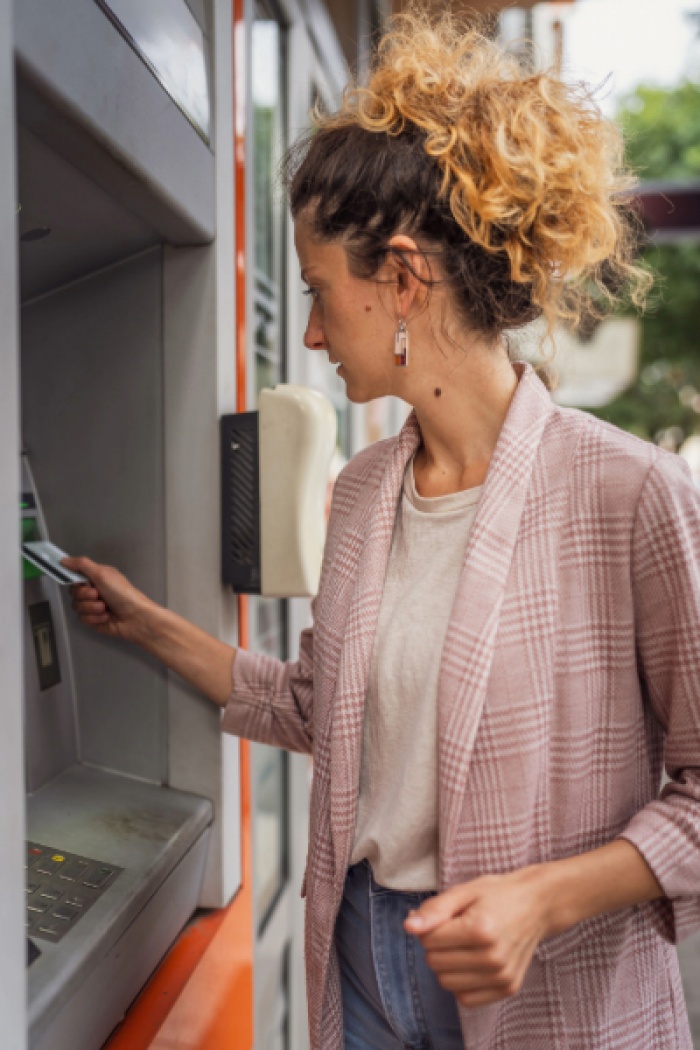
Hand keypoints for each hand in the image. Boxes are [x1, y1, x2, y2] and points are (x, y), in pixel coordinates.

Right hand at [62, 556, 158, 646]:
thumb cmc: (122, 593)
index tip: (79, 581)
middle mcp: (93, 590)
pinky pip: (82, 618)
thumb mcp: (102, 573)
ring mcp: (93, 606)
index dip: (74, 580)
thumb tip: (64, 559)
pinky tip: (106, 617)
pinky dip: (94, 618)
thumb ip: (82, 565)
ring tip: (105, 608)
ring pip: (76, 606)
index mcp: (96, 577)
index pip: (75, 576)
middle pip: (73, 592)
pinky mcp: (93, 620)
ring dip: (91, 607)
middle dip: (85, 595)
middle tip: (98, 594)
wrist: (135, 617)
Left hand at [404, 867, 550, 1007]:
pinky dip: (461, 982)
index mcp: (480, 930)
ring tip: (463, 945)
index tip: (444, 917)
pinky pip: (465, 998)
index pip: (429, 940)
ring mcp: (502, 976)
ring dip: (446, 965)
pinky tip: (472, 962)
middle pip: (435, 963)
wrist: (537, 905)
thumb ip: (434, 909)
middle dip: (435, 945)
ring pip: (446, 983)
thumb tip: (408, 927)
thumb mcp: (464, 891)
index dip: (428, 926)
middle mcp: (493, 958)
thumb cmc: (497, 895)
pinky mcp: (507, 988)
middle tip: (454, 929)